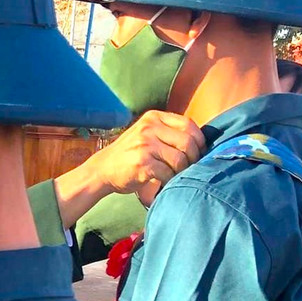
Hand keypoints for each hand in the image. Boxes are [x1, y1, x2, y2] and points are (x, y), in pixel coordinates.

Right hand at [58, 111, 205, 215]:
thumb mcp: (146, 134)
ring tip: (176, 175)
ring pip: (180, 159)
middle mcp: (149, 128)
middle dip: (194, 158)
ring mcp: (145, 145)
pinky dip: (170, 180)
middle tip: (190, 168)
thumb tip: (199, 144)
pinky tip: (165, 182)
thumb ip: (168, 133)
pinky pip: (168, 173)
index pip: (188, 124)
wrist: (102, 170)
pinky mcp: (142, 163)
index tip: (199, 153)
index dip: (199, 141)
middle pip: (188, 142)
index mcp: (154, 117)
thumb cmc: (129, 154)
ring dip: (182, 171)